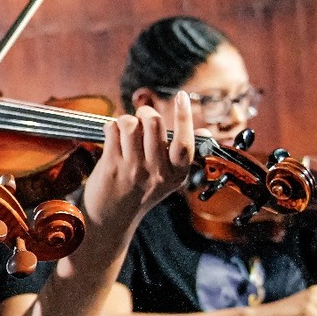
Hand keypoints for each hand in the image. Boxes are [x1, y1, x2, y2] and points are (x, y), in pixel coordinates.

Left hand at [81, 92, 197, 236]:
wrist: (111, 218)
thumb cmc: (141, 193)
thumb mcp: (169, 179)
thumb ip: (184, 155)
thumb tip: (205, 131)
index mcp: (177, 173)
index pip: (185, 142)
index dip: (184, 116)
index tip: (182, 96)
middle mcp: (157, 171)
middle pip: (153, 123)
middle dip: (145, 113)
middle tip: (141, 118)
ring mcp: (133, 168)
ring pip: (130, 124)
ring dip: (126, 120)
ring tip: (125, 131)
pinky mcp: (112, 165)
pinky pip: (112, 129)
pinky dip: (111, 126)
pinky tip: (113, 136)